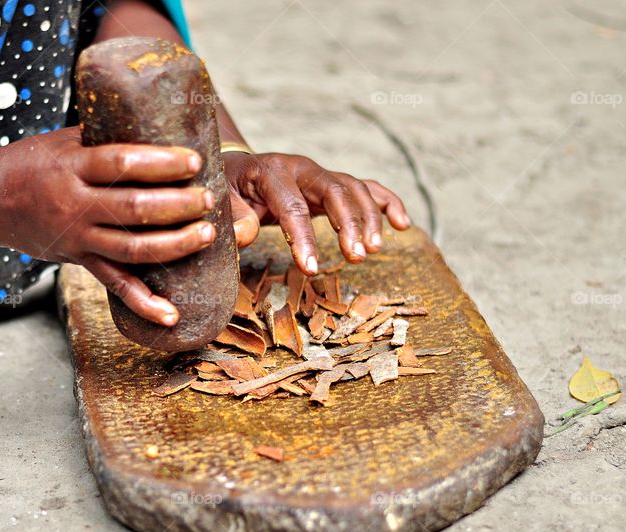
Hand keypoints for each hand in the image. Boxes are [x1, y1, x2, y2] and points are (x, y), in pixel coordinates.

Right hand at [0, 127, 215, 326]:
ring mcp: (77, 238)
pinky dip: (143, 304)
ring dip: (174, 245)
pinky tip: (171, 315)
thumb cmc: (31, 162)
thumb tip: (157, 119)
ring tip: (207, 235)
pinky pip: (114, 285)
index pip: (121, 163)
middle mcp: (74, 204)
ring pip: (131, 248)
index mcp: (71, 167)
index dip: (160, 163)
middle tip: (208, 199)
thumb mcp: (63, 141)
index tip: (193, 161)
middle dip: (178, 206)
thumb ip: (105, 138)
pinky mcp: (79, 260)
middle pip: (134, 209)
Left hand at [222, 151, 410, 274]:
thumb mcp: (222, 200)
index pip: (293, 206)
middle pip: (335, 191)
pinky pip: (366, 188)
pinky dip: (387, 202)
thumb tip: (247, 235)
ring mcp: (320, 174)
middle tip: (356, 257)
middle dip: (348, 225)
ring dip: (369, 218)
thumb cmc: (229, 188)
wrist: (237, 168)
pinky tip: (403, 224)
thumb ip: (234, 217)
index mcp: (272, 172)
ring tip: (373, 250)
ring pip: (354, 189)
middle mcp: (302, 168)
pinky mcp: (332, 183)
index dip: (303, 239)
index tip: (310, 269)